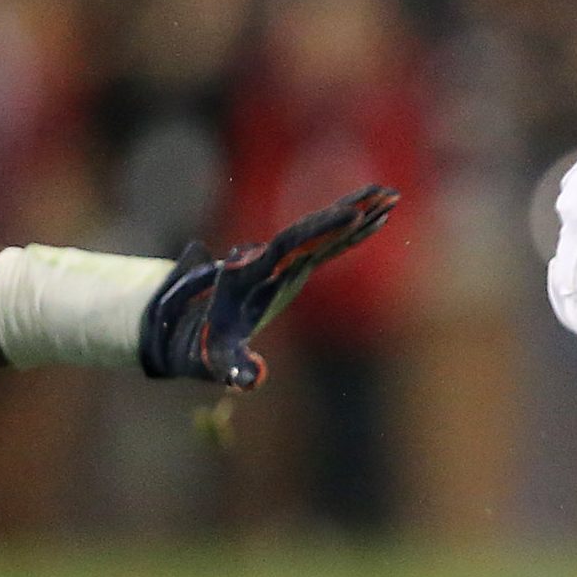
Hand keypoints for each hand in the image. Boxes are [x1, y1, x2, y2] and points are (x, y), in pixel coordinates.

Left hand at [140, 185, 400, 389]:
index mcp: (254, 273)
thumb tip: (249, 382)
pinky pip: (327, 243)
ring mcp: (284, 263)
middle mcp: (271, 260)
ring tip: (392, 195)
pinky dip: (352, 230)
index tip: (353, 215)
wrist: (184, 327)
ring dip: (356, 211)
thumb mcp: (216, 360)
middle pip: (313, 228)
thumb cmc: (203, 346)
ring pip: (323, 230)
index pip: (293, 244)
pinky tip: (378, 219)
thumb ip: (233, 368)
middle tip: (387, 194)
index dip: (322, 229)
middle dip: (349, 210)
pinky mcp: (294, 268)